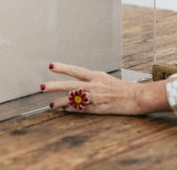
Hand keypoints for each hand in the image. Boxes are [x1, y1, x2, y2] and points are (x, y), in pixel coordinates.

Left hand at [41, 62, 168, 114]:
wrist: (136, 97)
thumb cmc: (121, 88)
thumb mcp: (104, 79)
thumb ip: (90, 80)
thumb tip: (77, 84)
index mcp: (96, 75)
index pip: (76, 70)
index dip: (63, 68)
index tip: (51, 66)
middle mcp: (94, 84)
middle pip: (70, 84)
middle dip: (54, 85)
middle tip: (41, 86)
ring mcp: (95, 97)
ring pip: (73, 99)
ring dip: (60, 102)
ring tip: (50, 104)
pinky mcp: (97, 108)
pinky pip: (81, 110)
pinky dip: (71, 110)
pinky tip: (63, 110)